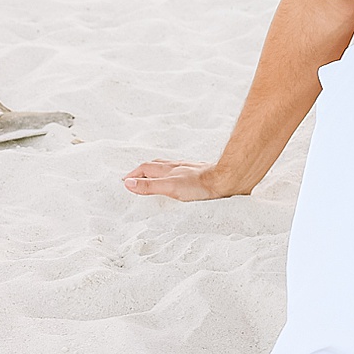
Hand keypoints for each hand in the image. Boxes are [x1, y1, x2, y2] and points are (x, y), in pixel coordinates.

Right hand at [122, 159, 239, 200]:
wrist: (228, 181)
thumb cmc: (201, 185)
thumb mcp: (170, 187)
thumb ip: (149, 186)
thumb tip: (128, 183)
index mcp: (168, 169)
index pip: (145, 168)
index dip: (133, 174)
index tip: (124, 181)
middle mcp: (178, 167)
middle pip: (155, 166)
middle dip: (143, 171)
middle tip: (135, 178)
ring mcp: (190, 170)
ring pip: (169, 168)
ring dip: (158, 172)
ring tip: (154, 178)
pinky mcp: (201, 175)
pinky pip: (182, 174)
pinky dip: (174, 176)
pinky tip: (180, 181)